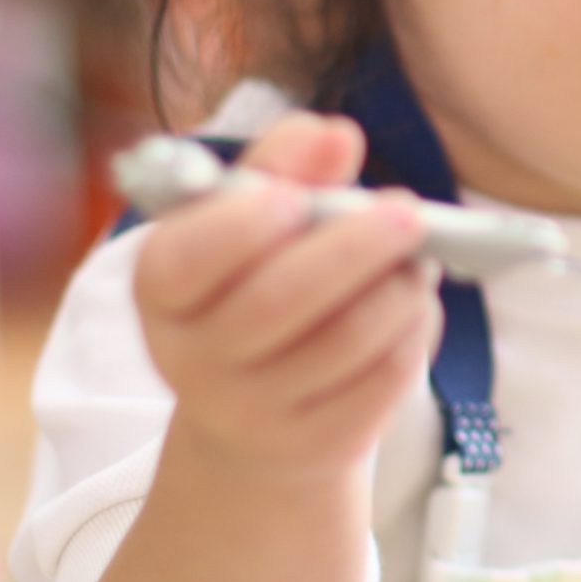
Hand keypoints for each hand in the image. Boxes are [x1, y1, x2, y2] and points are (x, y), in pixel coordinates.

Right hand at [131, 112, 440, 482]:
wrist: (256, 414)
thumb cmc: (257, 283)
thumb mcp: (253, 219)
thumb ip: (286, 166)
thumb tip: (336, 136)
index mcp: (162, 289)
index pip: (185, 259)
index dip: (239, 228)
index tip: (294, 200)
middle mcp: (193, 358)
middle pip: (279, 300)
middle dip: (354, 247)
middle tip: (409, 210)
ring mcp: (252, 413)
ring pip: (347, 338)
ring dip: (398, 287)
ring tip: (418, 259)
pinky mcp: (315, 445)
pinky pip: (384, 378)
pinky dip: (414, 331)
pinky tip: (414, 306)